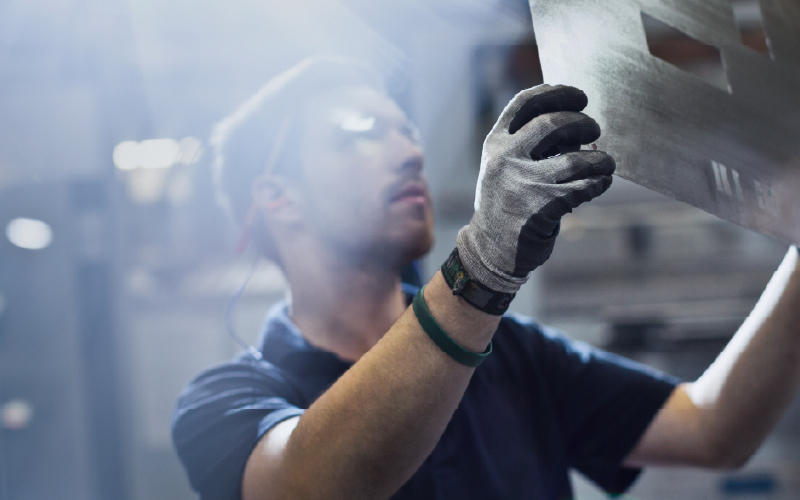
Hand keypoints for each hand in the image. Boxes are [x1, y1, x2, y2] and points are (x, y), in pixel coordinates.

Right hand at [456, 84, 615, 292]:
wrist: (491, 250)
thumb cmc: (506, 202)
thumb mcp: (503, 166)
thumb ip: (527, 143)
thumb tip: (576, 121)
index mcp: (495, 143)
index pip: (526, 103)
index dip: (558, 93)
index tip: (580, 97)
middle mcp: (505, 159)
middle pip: (552, 124)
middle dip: (582, 123)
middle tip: (595, 131)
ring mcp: (522, 183)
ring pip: (574, 160)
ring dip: (600, 160)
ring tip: (607, 164)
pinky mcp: (541, 207)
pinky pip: (583, 187)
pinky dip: (599, 182)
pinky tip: (602, 183)